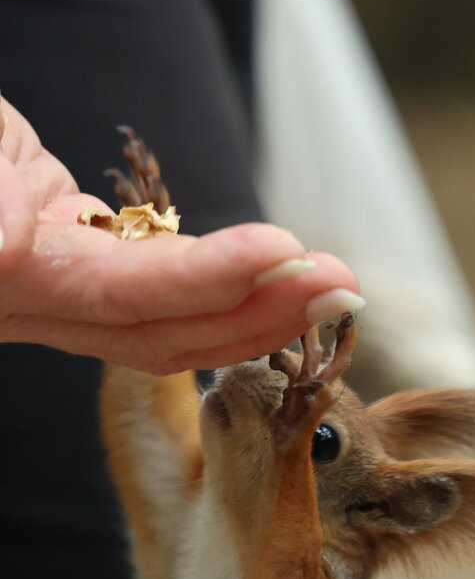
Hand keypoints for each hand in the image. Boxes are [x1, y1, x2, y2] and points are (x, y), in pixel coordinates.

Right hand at [0, 97, 363, 373]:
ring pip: (168, 327)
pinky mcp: (90, 267)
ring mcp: (66, 292)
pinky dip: (225, 292)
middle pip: (158, 331)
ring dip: (256, 310)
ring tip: (329, 283)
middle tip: (338, 283)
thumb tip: (7, 246)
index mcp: (6, 281)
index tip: (280, 252)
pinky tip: (279, 279)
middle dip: (256, 312)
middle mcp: (35, 307)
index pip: (115, 292)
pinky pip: (164, 298)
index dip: (200, 279)